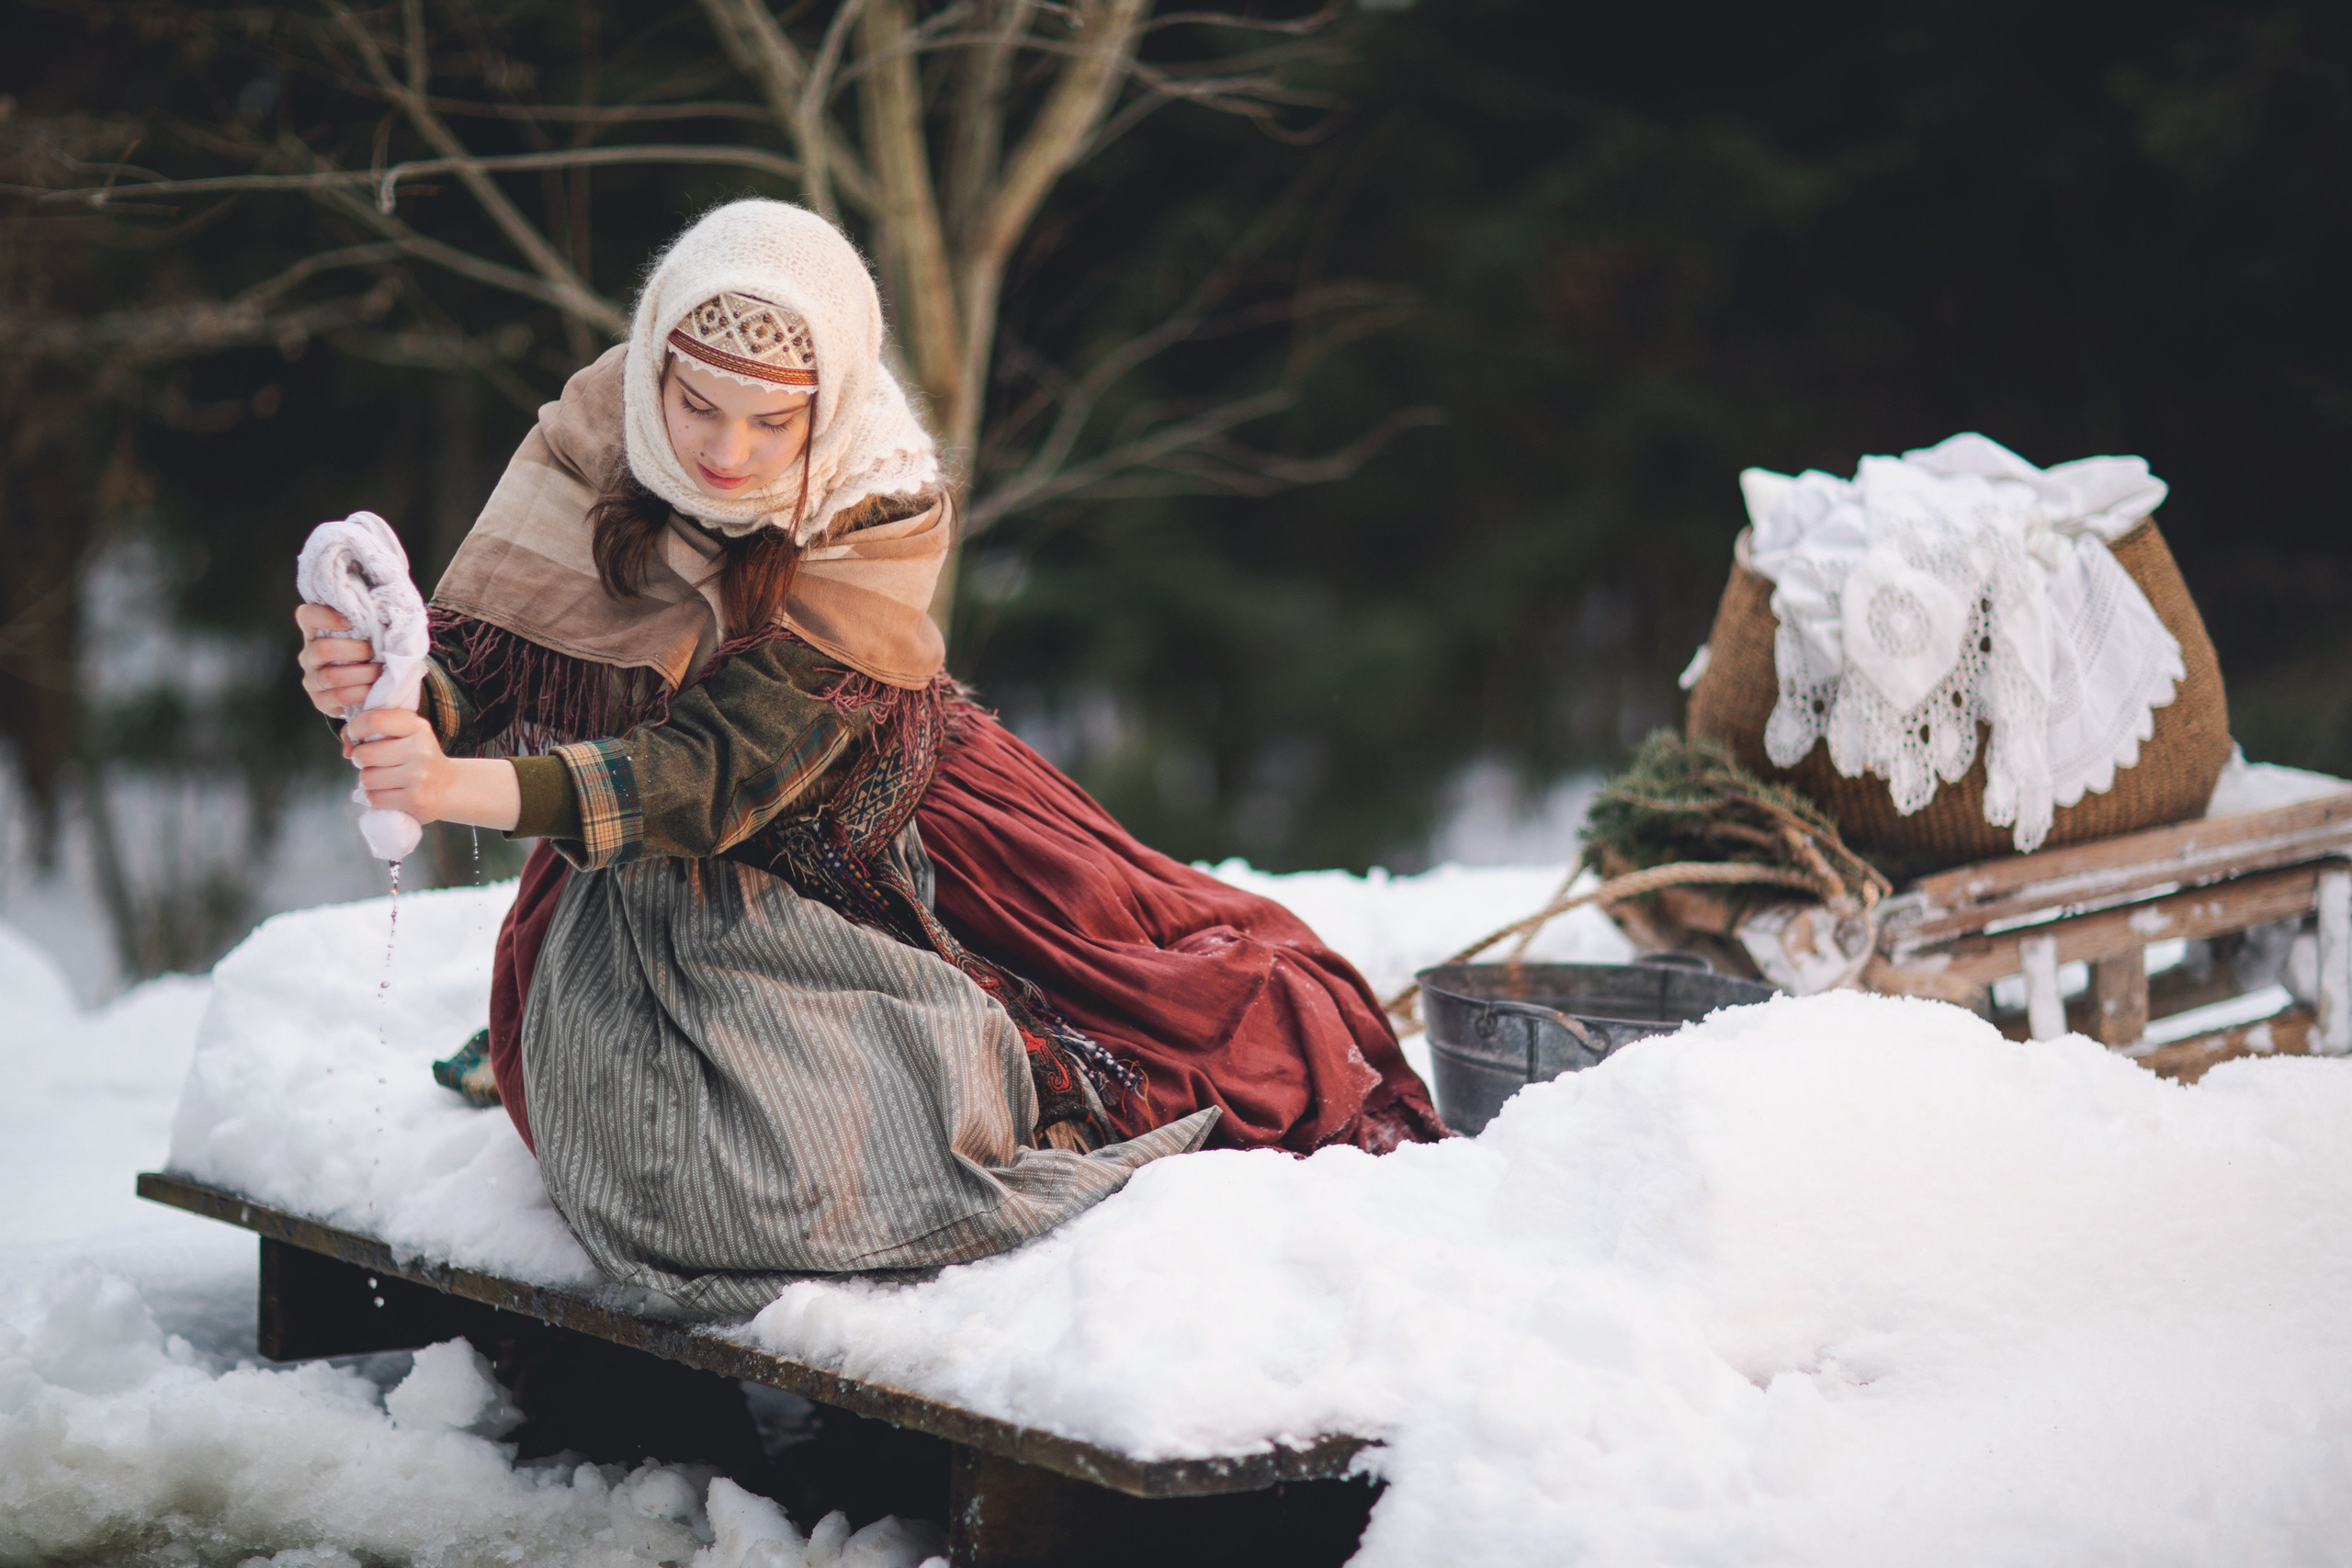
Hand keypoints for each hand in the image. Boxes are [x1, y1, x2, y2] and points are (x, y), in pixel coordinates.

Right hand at [297, 604, 384, 716]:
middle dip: (355, 651)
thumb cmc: (373, 656)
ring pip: (332, 676)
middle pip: (322, 649)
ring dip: (362, 673)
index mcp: (317, 633)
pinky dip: (361, 692)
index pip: (307, 616)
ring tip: (378, 671)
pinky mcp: (320, 701)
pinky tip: (373, 689)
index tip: (350, 622)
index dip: (324, 616)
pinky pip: (339, 696)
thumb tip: (385, 610)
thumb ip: (370, 623)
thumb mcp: (371, 636)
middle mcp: (309, 655)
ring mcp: (312, 680)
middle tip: (374, 653)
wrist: (375, 691)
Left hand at [345, 707, 453, 821]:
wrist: (448, 787)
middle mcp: (420, 749)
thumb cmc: (415, 757)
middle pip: (365, 754)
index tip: (356, 735)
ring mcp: (419, 776)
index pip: (375, 720)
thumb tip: (347, 750)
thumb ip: (371, 732)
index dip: (356, 728)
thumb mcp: (403, 735)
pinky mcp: (415, 799)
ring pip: (367, 778)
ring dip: (368, 780)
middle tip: (371, 762)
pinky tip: (387, 792)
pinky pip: (374, 798)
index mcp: (417, 727)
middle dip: (360, 759)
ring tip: (383, 778)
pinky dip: (374, 797)